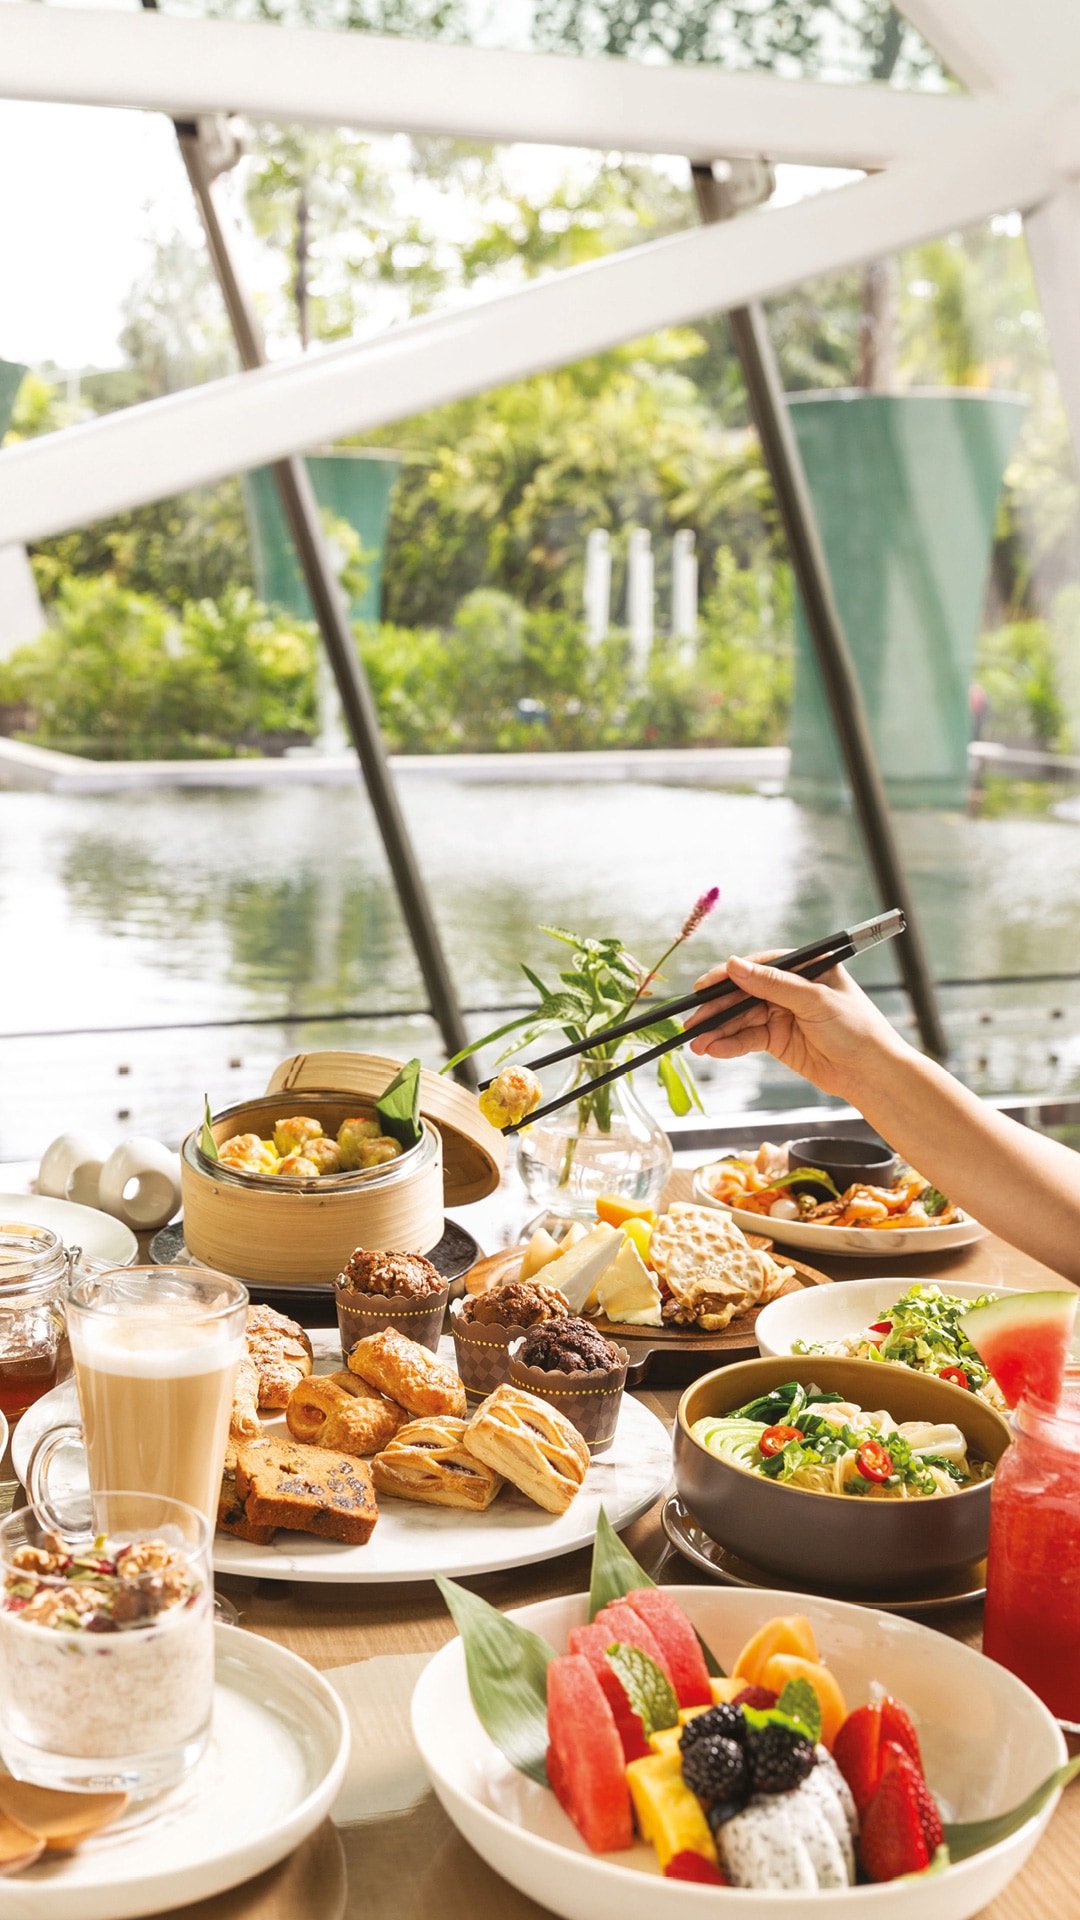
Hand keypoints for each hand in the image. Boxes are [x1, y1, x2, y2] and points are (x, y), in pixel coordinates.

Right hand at [684, 951, 906, 1103]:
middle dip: (718, 1009)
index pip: (760, 965)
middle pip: (745, 993)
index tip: (705, 986)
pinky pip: (749, 1039)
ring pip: (742, 1019)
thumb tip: (735, 965)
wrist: (871, 1073)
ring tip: (697, 1043)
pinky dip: (731, 1045)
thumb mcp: (814, 1001)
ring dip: (719, 1031)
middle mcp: (792, 988)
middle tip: (692, 1020)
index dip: (730, 975)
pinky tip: (715, 1050)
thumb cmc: (857, 1029)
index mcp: (806, 967)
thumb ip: (773, 984)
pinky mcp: (779, 1040)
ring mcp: (783, 1014)